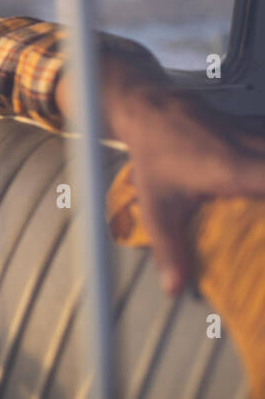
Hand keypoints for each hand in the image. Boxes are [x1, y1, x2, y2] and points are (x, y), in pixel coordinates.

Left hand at [108, 81, 264, 294]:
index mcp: (234, 170)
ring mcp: (257, 134)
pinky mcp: (256, 127)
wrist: (147, 110)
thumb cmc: (152, 158)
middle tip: (264, 224)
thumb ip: (169, 248)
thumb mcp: (157, 207)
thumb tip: (175, 288)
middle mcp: (253, 148)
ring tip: (258, 203)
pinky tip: (257, 181)